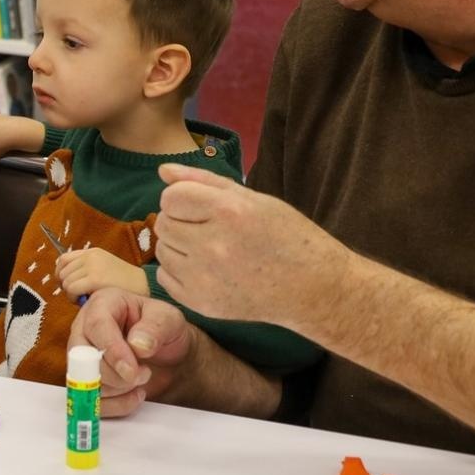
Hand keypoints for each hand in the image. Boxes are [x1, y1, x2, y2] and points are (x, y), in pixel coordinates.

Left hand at [56, 247, 149, 299]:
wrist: (144, 286)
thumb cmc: (124, 284)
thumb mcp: (103, 270)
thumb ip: (85, 271)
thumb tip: (62, 280)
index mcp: (92, 252)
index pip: (63, 259)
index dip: (60, 273)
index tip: (66, 284)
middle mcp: (90, 256)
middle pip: (63, 271)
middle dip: (65, 285)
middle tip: (77, 295)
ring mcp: (92, 266)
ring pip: (66, 281)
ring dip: (70, 293)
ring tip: (82, 298)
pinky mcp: (95, 279)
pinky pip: (72, 289)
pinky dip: (73, 298)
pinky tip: (84, 301)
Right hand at [67, 289, 195, 416]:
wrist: (169, 355)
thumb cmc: (165, 330)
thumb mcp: (169, 320)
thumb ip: (156, 327)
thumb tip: (137, 343)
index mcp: (103, 304)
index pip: (96, 326)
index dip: (112, 350)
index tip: (131, 370)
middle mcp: (85, 328)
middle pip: (81, 356)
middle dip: (113, 374)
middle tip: (142, 374)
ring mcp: (82, 357)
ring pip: (85, 381)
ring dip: (119, 388)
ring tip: (143, 377)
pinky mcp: (86, 382)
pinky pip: (93, 401)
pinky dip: (117, 404)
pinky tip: (136, 394)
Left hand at [155, 164, 347, 326]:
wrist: (312, 287)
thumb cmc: (286, 236)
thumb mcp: (254, 199)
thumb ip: (204, 182)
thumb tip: (163, 171)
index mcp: (229, 212)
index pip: (171, 197)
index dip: (183, 198)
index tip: (202, 206)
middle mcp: (213, 245)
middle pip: (163, 223)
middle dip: (180, 221)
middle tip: (209, 228)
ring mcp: (205, 278)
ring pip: (161, 250)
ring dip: (178, 246)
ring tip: (210, 249)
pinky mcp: (201, 303)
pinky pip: (164, 277)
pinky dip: (179, 271)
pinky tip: (207, 270)